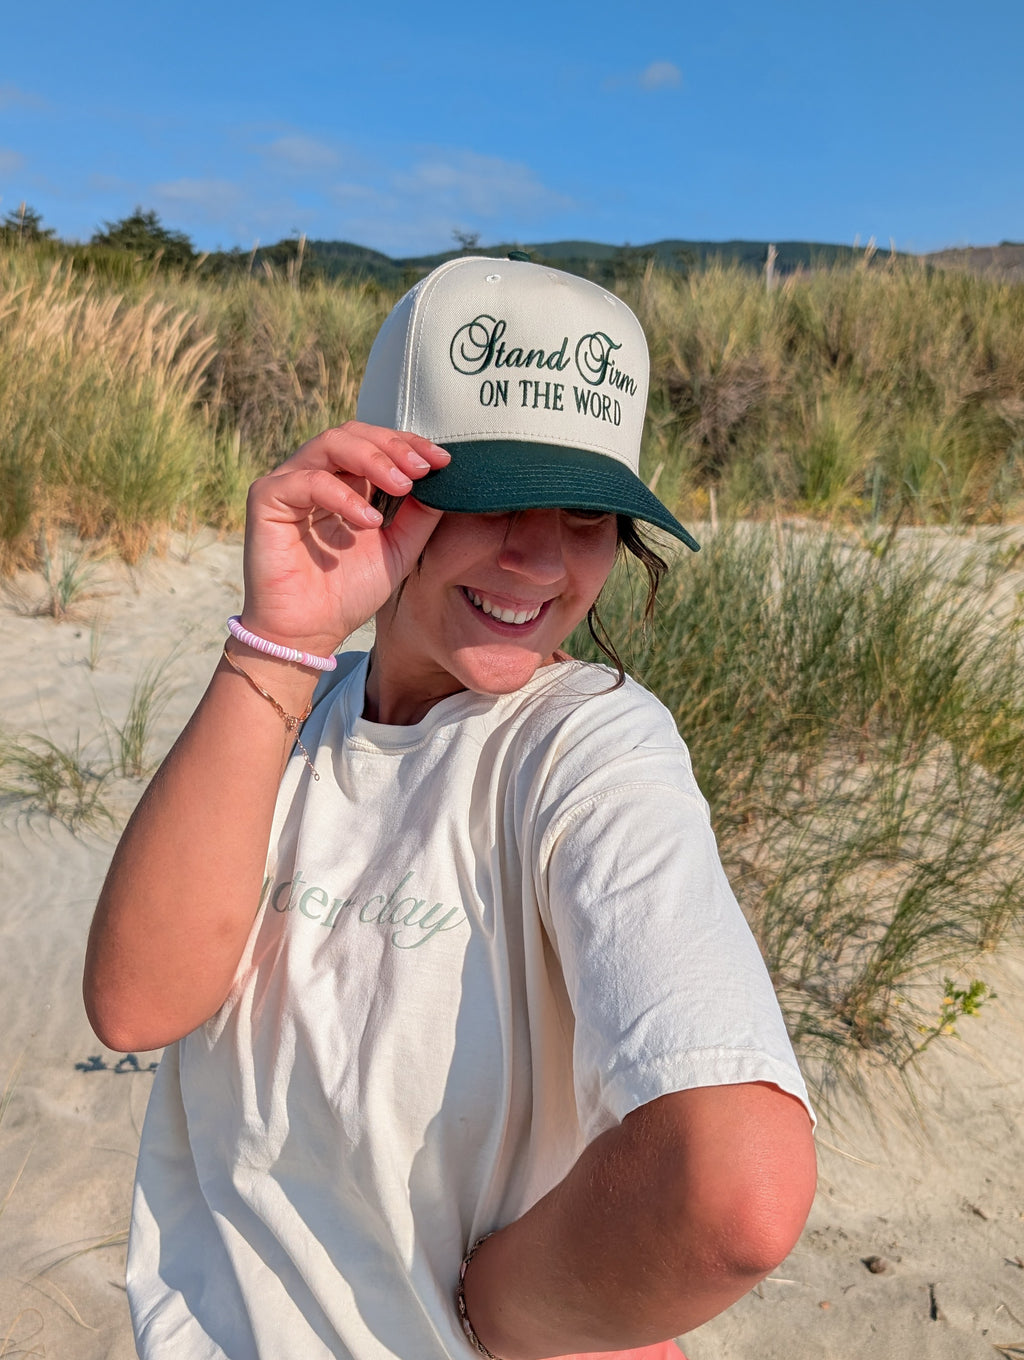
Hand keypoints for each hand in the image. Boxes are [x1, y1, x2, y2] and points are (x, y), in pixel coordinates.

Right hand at [239, 423, 449, 653]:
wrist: (311, 633)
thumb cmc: (348, 592)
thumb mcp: (398, 550)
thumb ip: (419, 515)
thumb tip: (443, 480)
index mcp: (345, 482)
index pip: (375, 443)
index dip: (409, 445)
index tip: (443, 461)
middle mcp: (315, 475)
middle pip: (353, 433)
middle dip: (394, 446)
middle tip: (423, 468)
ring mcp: (289, 484)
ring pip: (330, 443)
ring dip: (373, 459)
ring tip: (402, 485)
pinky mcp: (266, 499)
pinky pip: (308, 481)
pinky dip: (343, 496)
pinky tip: (369, 521)